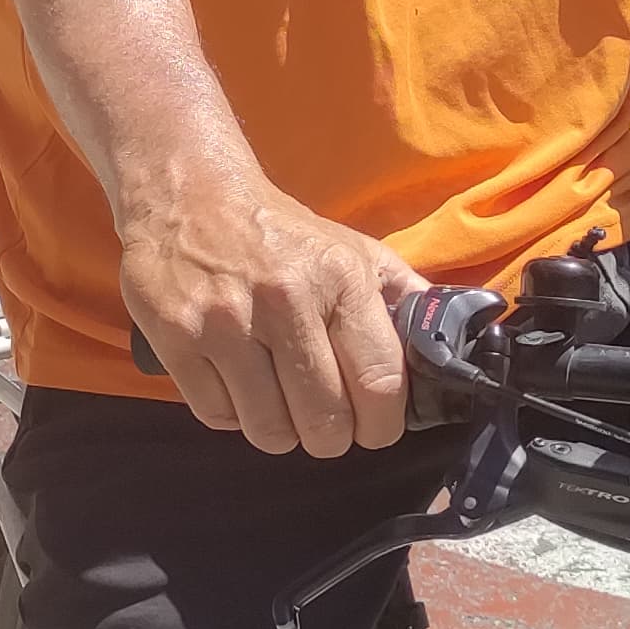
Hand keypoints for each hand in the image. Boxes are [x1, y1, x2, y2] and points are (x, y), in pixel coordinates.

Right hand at [115, 161, 423, 455]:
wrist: (189, 193)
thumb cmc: (281, 233)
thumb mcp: (355, 251)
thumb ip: (405, 301)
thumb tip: (453, 350)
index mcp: (340, 279)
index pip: (380, 384)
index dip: (381, 426)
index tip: (373, 429)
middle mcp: (285, 299)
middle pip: (324, 422)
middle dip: (329, 435)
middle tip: (322, 421)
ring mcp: (225, 321)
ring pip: (268, 430)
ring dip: (278, 429)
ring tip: (277, 401)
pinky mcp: (176, 336)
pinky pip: (216, 416)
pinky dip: (230, 413)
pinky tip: (236, 383)